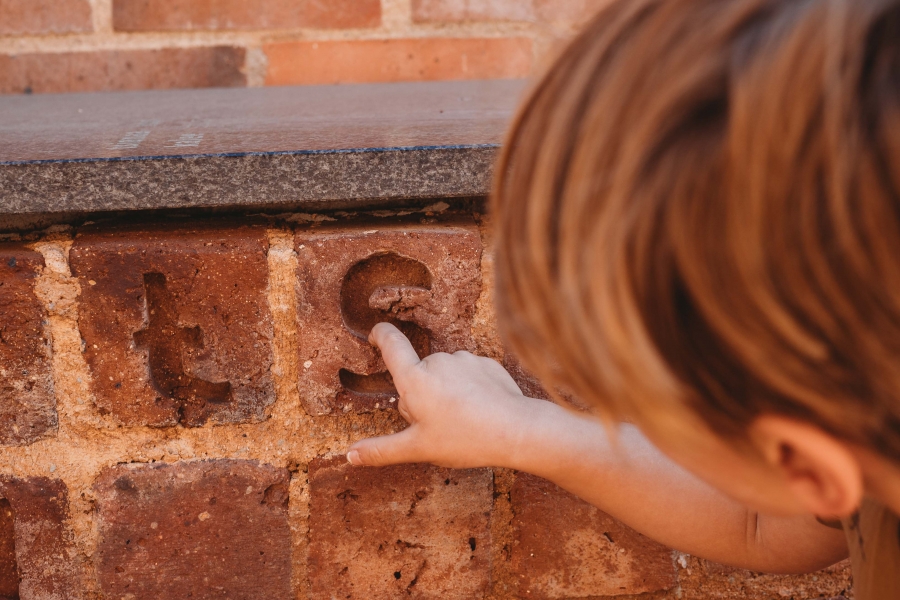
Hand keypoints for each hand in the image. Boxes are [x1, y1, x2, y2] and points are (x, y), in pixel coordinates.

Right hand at [346, 322, 534, 468]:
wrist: (516, 430)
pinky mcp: (487, 363)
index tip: (375, 334)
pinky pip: (469, 374)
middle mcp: (438, 360)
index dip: (380, 335)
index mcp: (415, 379)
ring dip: (446, 391)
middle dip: (421, 394)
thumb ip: (382, 449)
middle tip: (436, 425)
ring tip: (462, 420)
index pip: (391, 344)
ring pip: (445, 375)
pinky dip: (469, 389)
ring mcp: (465, 359)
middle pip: (419, 373)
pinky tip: (480, 410)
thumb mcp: (418, 449)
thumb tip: (350, 455)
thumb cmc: (464, 439)